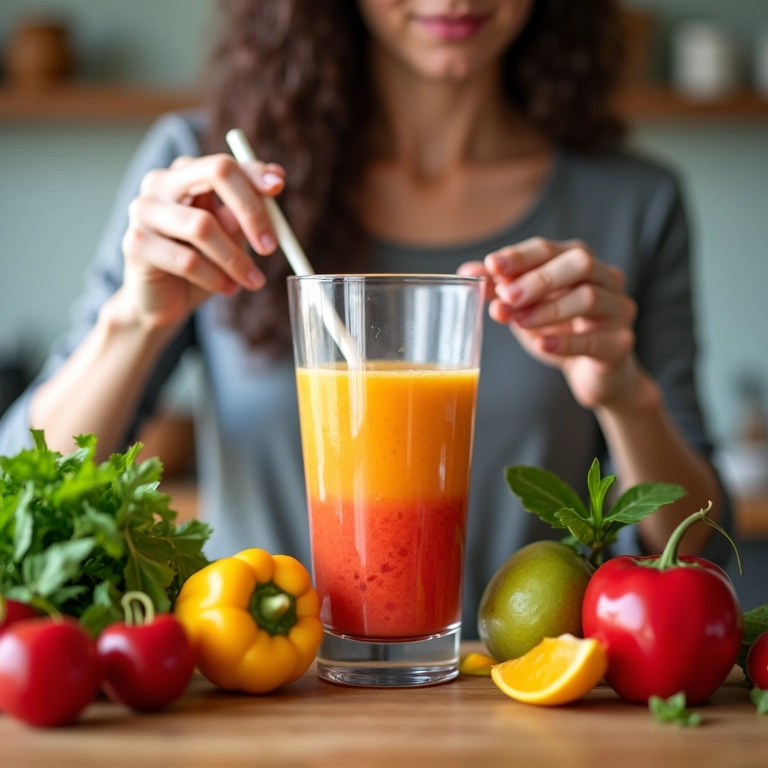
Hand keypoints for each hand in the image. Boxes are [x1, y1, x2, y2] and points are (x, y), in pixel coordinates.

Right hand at [117, 153, 285, 328]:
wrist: (161, 301)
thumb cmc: (201, 263)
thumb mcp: (231, 234)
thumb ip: (247, 210)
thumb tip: (276, 180)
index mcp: (185, 174)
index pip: (225, 163)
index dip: (254, 174)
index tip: (279, 188)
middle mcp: (161, 183)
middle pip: (215, 173)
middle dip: (250, 209)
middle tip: (271, 247)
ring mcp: (143, 210)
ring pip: (202, 226)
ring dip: (235, 259)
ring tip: (252, 280)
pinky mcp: (135, 244)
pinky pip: (187, 260)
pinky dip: (215, 278)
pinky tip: (228, 288)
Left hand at [459, 237, 643, 409]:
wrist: (591, 372)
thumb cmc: (558, 330)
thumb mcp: (525, 308)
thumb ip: (500, 289)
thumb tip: (468, 271)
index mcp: (578, 262)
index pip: (549, 248)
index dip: (520, 256)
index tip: (492, 265)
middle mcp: (605, 278)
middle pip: (579, 263)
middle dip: (539, 278)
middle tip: (507, 296)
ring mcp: (618, 310)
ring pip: (590, 298)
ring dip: (549, 309)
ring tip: (518, 322)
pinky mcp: (620, 344)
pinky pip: (595, 340)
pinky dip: (565, 342)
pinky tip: (542, 344)